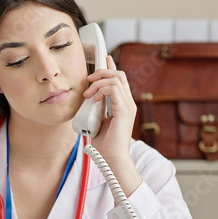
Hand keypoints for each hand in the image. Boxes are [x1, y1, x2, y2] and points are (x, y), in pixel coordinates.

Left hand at [82, 55, 142, 196]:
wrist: (111, 159)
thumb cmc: (105, 144)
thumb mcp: (98, 121)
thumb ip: (97, 109)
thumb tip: (90, 99)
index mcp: (123, 105)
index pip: (120, 80)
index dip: (111, 67)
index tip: (104, 59)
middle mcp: (128, 103)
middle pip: (119, 75)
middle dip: (102, 72)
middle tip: (88, 79)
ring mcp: (128, 106)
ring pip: (116, 79)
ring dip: (99, 82)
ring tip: (89, 93)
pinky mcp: (124, 111)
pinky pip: (114, 90)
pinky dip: (102, 90)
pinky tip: (94, 99)